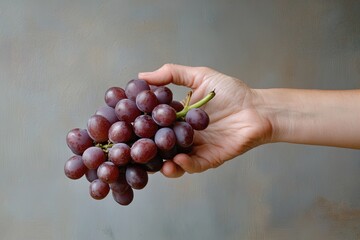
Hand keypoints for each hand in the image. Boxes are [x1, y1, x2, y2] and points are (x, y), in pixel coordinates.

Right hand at [139, 64, 271, 176]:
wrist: (258, 108)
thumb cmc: (231, 92)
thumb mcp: (200, 76)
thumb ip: (171, 74)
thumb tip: (141, 76)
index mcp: (178, 118)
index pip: (155, 123)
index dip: (140, 125)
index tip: (124, 125)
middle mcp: (184, 135)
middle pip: (161, 144)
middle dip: (147, 149)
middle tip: (132, 151)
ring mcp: (196, 148)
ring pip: (174, 159)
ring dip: (164, 163)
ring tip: (155, 164)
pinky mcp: (210, 158)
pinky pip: (195, 165)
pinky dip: (185, 165)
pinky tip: (177, 161)